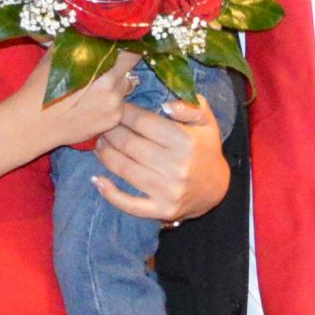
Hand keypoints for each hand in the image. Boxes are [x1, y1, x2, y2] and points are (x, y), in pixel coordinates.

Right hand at [23, 50, 143, 163]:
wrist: (32, 124)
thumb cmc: (40, 87)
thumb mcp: (57, 54)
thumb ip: (80, 41)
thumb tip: (91, 29)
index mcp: (102, 66)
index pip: (131, 51)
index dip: (126, 45)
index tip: (118, 44)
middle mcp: (114, 86)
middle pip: (129, 69)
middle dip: (118, 65)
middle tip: (101, 66)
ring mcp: (115, 106)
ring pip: (124, 88)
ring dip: (114, 85)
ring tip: (92, 88)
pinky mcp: (112, 121)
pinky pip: (118, 105)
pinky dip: (109, 102)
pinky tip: (89, 104)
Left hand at [91, 93, 229, 221]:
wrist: (217, 188)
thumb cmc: (205, 149)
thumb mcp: (207, 121)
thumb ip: (190, 106)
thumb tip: (166, 104)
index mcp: (185, 141)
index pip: (143, 122)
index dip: (123, 112)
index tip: (114, 106)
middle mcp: (176, 166)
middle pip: (129, 144)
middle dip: (110, 132)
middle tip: (100, 125)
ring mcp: (167, 190)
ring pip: (125, 169)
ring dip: (105, 155)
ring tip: (97, 143)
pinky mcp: (162, 209)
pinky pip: (130, 204)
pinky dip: (111, 194)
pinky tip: (97, 180)